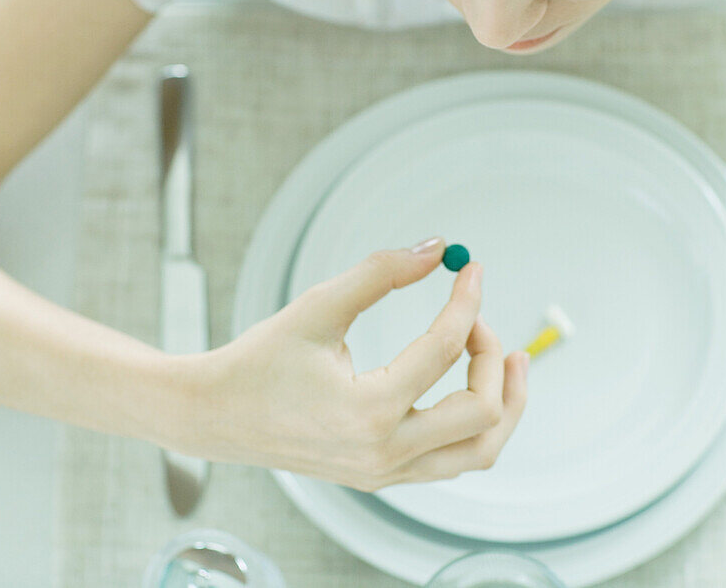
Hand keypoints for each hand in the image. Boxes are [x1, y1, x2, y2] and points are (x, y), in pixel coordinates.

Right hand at [164, 237, 528, 490]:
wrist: (215, 418)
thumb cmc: (260, 361)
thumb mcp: (317, 307)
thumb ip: (380, 273)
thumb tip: (436, 248)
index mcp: (367, 412)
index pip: (443, 350)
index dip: (466, 301)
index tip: (470, 269)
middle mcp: (383, 453)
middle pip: (482, 414)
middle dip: (493, 357)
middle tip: (479, 318)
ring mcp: (386, 473)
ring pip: (478, 451)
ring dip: (504, 404)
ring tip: (510, 360)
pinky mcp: (382, 477)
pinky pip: (452, 460)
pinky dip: (474, 423)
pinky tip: (466, 384)